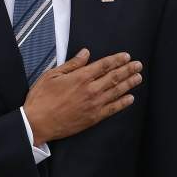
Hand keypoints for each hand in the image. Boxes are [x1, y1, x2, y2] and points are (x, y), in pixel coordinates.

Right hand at [23, 48, 142, 145]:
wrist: (38, 123)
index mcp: (80, 78)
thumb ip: (72, 64)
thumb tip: (85, 53)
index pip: (103, 65)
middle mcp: (90, 90)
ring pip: (116, 92)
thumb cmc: (41, 98)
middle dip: (127, 70)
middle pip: (114, 77)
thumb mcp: (52, 75)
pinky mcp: (94, 118)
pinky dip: (123, 103)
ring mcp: (94, 105)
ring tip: (138, 77)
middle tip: (138, 65)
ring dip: (129, 84)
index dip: (116, 60)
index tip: (126, 56)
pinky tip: (130, 98)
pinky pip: (113, 109)